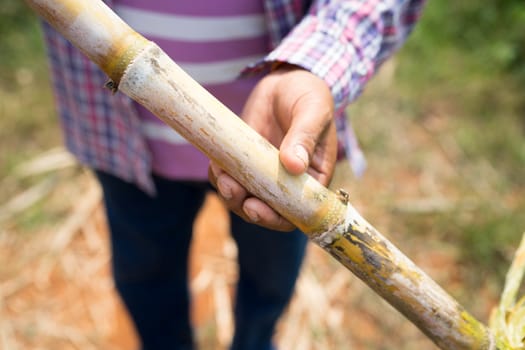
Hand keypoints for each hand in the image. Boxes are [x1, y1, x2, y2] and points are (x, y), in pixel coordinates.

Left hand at [209, 64, 336, 230]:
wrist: (287, 81)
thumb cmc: (309, 96)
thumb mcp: (313, 112)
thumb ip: (304, 137)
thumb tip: (294, 165)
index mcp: (311, 179)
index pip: (296, 211)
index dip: (276, 218)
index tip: (257, 208)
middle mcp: (287, 183)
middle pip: (267, 211)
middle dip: (247, 208)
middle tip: (233, 191)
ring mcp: (264, 174)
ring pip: (244, 198)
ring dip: (230, 195)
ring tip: (222, 177)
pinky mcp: (244, 161)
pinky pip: (229, 177)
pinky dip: (220, 176)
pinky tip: (216, 165)